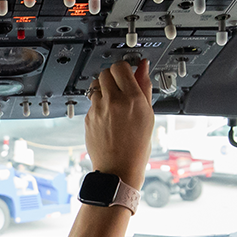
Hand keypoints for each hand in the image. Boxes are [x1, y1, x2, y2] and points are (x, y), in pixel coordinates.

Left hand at [85, 60, 155, 185]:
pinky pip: (92, 101)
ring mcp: (98, 109)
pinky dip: (98, 104)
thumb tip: (143, 67)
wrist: (119, 169)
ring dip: (103, 88)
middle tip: (120, 87)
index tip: (127, 73)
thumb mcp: (148, 115)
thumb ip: (144, 87)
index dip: (124, 68)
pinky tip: (107, 116)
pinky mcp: (88, 117)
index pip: (121, 67)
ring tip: (113, 101)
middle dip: (113, 77)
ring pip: (96, 85)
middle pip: (106, 72)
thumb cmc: (137, 146)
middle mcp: (113, 101)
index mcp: (132, 99)